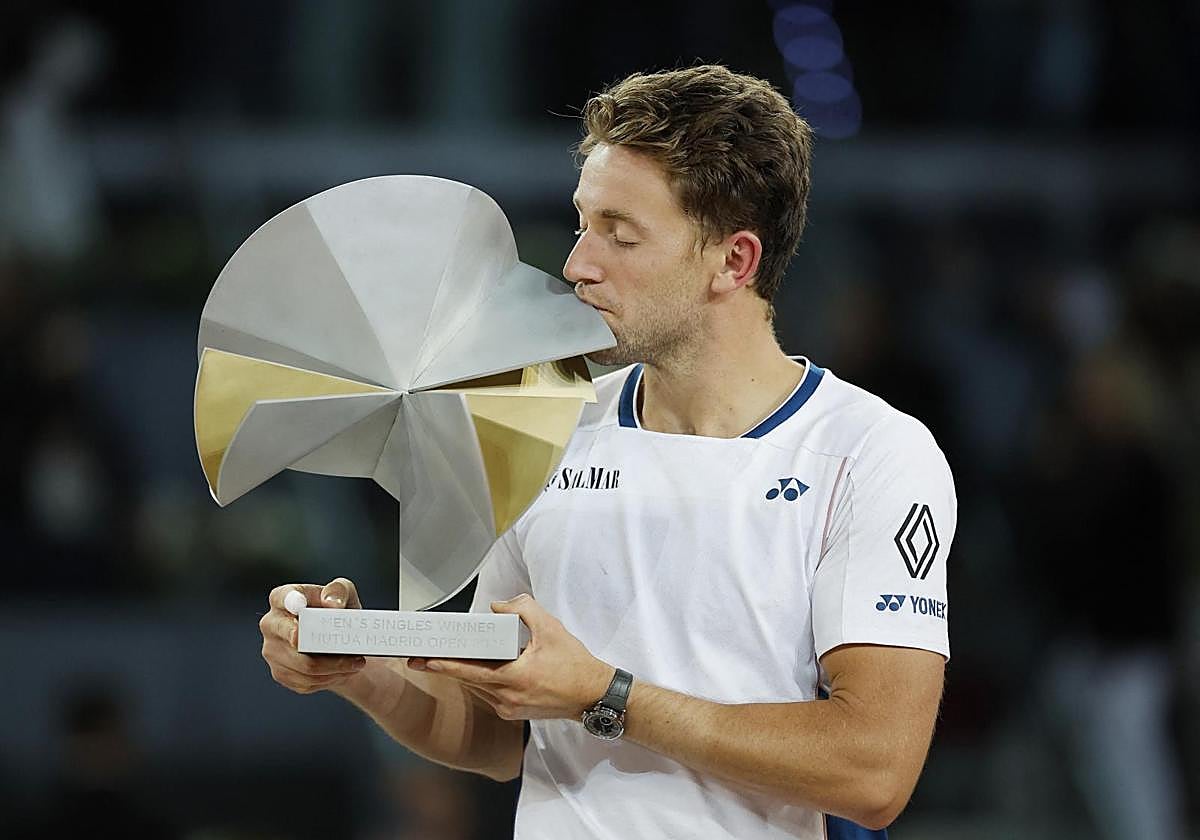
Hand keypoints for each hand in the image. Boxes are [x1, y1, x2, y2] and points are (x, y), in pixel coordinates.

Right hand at [259, 577, 366, 693]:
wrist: (335, 641)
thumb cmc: (336, 612)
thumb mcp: (344, 594)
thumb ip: (339, 591)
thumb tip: (332, 604)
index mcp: (282, 598)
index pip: (283, 597)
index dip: (291, 601)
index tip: (301, 606)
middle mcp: (271, 624)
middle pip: (295, 639)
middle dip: (326, 646)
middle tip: (351, 652)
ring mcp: (272, 651)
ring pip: (306, 666)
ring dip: (336, 667)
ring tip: (357, 662)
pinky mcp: (280, 674)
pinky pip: (306, 682)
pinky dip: (329, 678)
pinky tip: (342, 671)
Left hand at [408, 594, 612, 720]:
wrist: (593, 695)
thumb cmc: (574, 664)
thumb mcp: (550, 628)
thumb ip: (523, 609)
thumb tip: (498, 607)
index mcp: (515, 678)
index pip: (470, 671)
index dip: (444, 665)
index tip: (424, 659)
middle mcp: (508, 698)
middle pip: (468, 680)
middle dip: (443, 668)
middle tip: (418, 659)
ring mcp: (510, 709)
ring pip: (477, 687)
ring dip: (462, 673)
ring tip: (442, 659)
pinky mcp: (514, 712)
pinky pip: (489, 693)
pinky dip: (479, 680)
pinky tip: (475, 668)